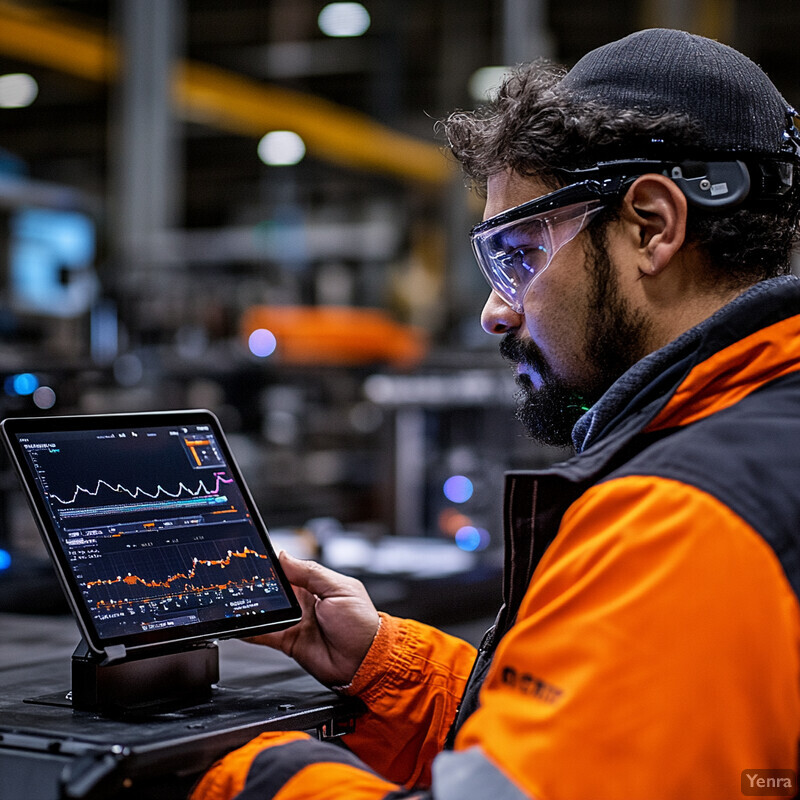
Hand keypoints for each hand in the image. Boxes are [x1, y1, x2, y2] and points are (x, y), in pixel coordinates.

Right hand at [246, 551, 379, 686]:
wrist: (365, 662)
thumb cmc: (361, 624)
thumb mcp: (339, 589)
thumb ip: (311, 573)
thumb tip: (284, 555)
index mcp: (315, 584)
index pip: (288, 568)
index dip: (271, 563)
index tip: (254, 555)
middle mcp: (302, 601)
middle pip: (272, 589)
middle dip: (256, 584)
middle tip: (239, 579)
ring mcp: (294, 621)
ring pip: (265, 610)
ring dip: (252, 607)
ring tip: (235, 601)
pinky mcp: (288, 642)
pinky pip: (264, 634)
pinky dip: (250, 630)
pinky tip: (239, 625)